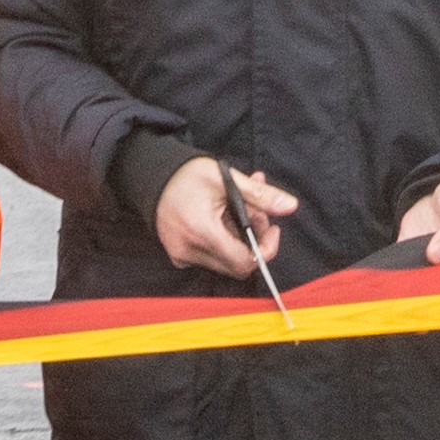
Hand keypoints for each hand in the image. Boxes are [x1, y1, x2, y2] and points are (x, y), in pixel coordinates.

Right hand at [154, 155, 295, 280]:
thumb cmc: (186, 175)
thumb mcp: (226, 179)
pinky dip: (224, 240)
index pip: (245, 262)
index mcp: (202, 231)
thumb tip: (290, 207)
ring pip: (226, 261)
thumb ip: (261, 195)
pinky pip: (211, 257)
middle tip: (256, 213)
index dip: (266, 250)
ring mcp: (182, 256)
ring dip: (241, 239)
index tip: (272, 228)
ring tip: (239, 210)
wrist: (149, 176)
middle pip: (238, 264)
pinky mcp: (178, 256)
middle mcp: (190, 250)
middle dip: (254, 241)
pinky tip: (223, 218)